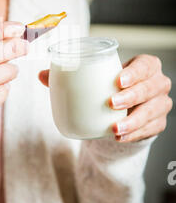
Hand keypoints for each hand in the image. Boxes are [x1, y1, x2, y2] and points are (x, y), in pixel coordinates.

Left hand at [38, 54, 172, 143]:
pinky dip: (136, 134)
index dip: (136, 72)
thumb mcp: (95, 80)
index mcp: (144, 67)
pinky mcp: (157, 124)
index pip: (146, 65)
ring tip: (115, 129)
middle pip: (151, 88)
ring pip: (153, 111)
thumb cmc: (109, 88)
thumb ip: (70, 76)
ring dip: (134, 121)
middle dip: (133, 96)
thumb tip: (42, 75)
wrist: (120, 111)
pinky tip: (120, 137)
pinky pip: (150, 129)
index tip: (118, 80)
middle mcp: (157, 84)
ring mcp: (159, 105)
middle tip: (112, 104)